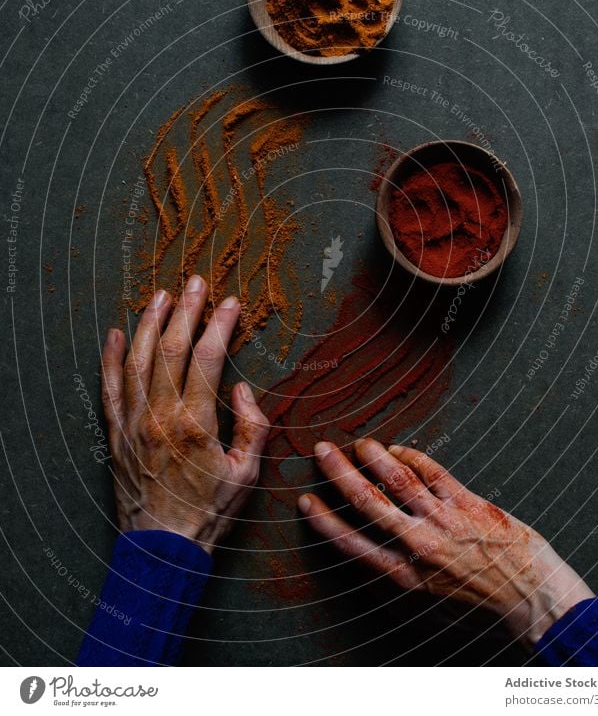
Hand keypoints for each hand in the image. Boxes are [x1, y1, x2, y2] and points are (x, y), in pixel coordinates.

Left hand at [100, 275, 269, 554]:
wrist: (163, 549)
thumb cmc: (209, 511)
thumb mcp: (247, 474)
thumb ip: (252, 427)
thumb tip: (243, 389)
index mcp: (195, 424)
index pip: (207, 359)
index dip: (220, 325)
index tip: (231, 303)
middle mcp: (159, 417)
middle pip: (169, 349)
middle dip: (185, 311)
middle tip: (195, 283)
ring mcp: (133, 423)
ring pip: (137, 361)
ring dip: (149, 323)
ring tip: (160, 295)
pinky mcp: (116, 434)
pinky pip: (110, 388)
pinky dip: (110, 358)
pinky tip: (115, 333)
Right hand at [298, 439, 593, 646]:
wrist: (532, 594)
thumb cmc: (483, 594)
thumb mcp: (434, 589)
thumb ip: (407, 560)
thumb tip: (384, 527)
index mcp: (407, 574)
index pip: (353, 544)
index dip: (325, 521)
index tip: (306, 500)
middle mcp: (420, 546)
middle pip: (368, 503)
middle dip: (339, 474)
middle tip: (322, 450)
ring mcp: (444, 521)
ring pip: (398, 481)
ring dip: (374, 457)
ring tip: (359, 443)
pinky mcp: (468, 503)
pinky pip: (433, 472)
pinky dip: (412, 456)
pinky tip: (399, 449)